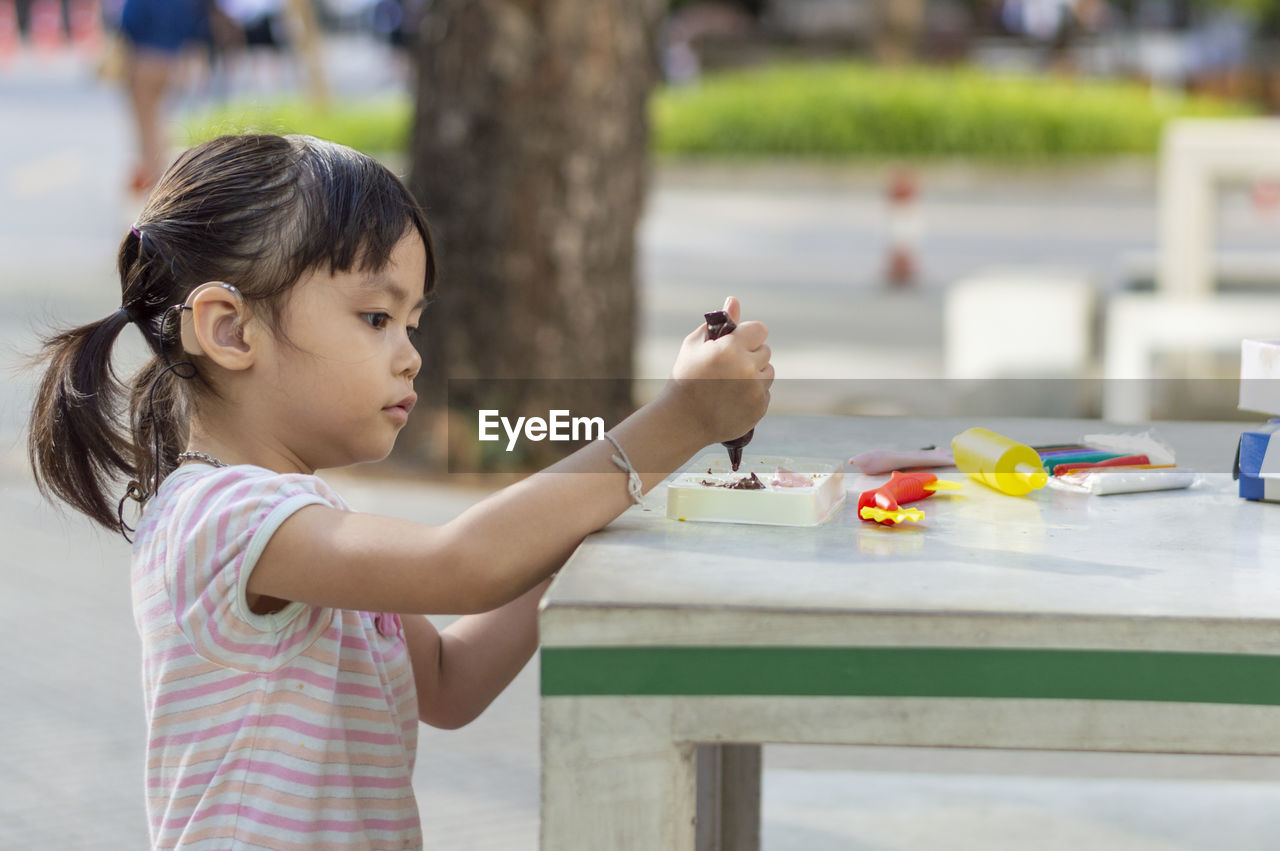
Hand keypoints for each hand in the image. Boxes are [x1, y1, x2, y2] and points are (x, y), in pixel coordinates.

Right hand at [664, 296, 773, 445]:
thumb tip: (734, 301)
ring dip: (755, 374)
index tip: (737, 343)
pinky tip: (733, 399)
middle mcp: (747, 368)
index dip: (748, 335)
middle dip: (750, 355)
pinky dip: (753, 394)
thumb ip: (719, 323)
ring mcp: (755, 391)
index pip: (760, 329)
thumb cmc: (685, 378)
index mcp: (730, 349)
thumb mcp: (695, 345)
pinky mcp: (760, 408)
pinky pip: (765, 393)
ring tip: (730, 384)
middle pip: (765, 351)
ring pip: (768, 372)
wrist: (682, 420)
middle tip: (728, 367)